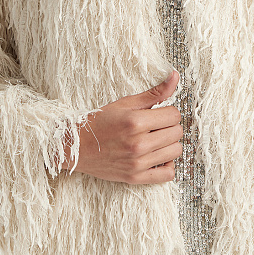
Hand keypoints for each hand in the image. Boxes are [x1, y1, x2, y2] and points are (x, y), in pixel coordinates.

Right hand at [60, 70, 183, 183]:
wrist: (76, 146)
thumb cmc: (99, 123)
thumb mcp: (125, 103)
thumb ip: (154, 93)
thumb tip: (175, 77)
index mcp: (135, 122)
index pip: (174, 115)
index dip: (168, 111)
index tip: (159, 113)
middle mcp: (138, 143)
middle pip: (177, 132)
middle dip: (169, 126)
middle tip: (156, 125)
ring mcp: (137, 163)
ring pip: (175, 151)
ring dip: (169, 144)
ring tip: (156, 139)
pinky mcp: (135, 177)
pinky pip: (167, 175)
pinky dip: (167, 165)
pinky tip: (157, 156)